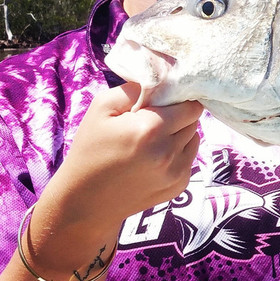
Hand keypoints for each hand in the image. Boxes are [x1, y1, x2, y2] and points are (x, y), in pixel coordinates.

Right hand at [33, 83, 201, 273]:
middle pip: (193, 121)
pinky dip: (178, 154)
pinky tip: (154, 158)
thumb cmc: (90, 149)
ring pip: (194, 139)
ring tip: (152, 141)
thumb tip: (163, 78)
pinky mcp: (180, 186)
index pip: (190, 105)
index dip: (179, 100)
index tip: (164, 103)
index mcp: (151, 128)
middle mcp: (169, 151)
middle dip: (178, 117)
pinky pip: (190, 158)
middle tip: (154, 122)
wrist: (85, 202)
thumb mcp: (102, 108)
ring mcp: (177, 172)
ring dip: (180, 135)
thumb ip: (136, 88)